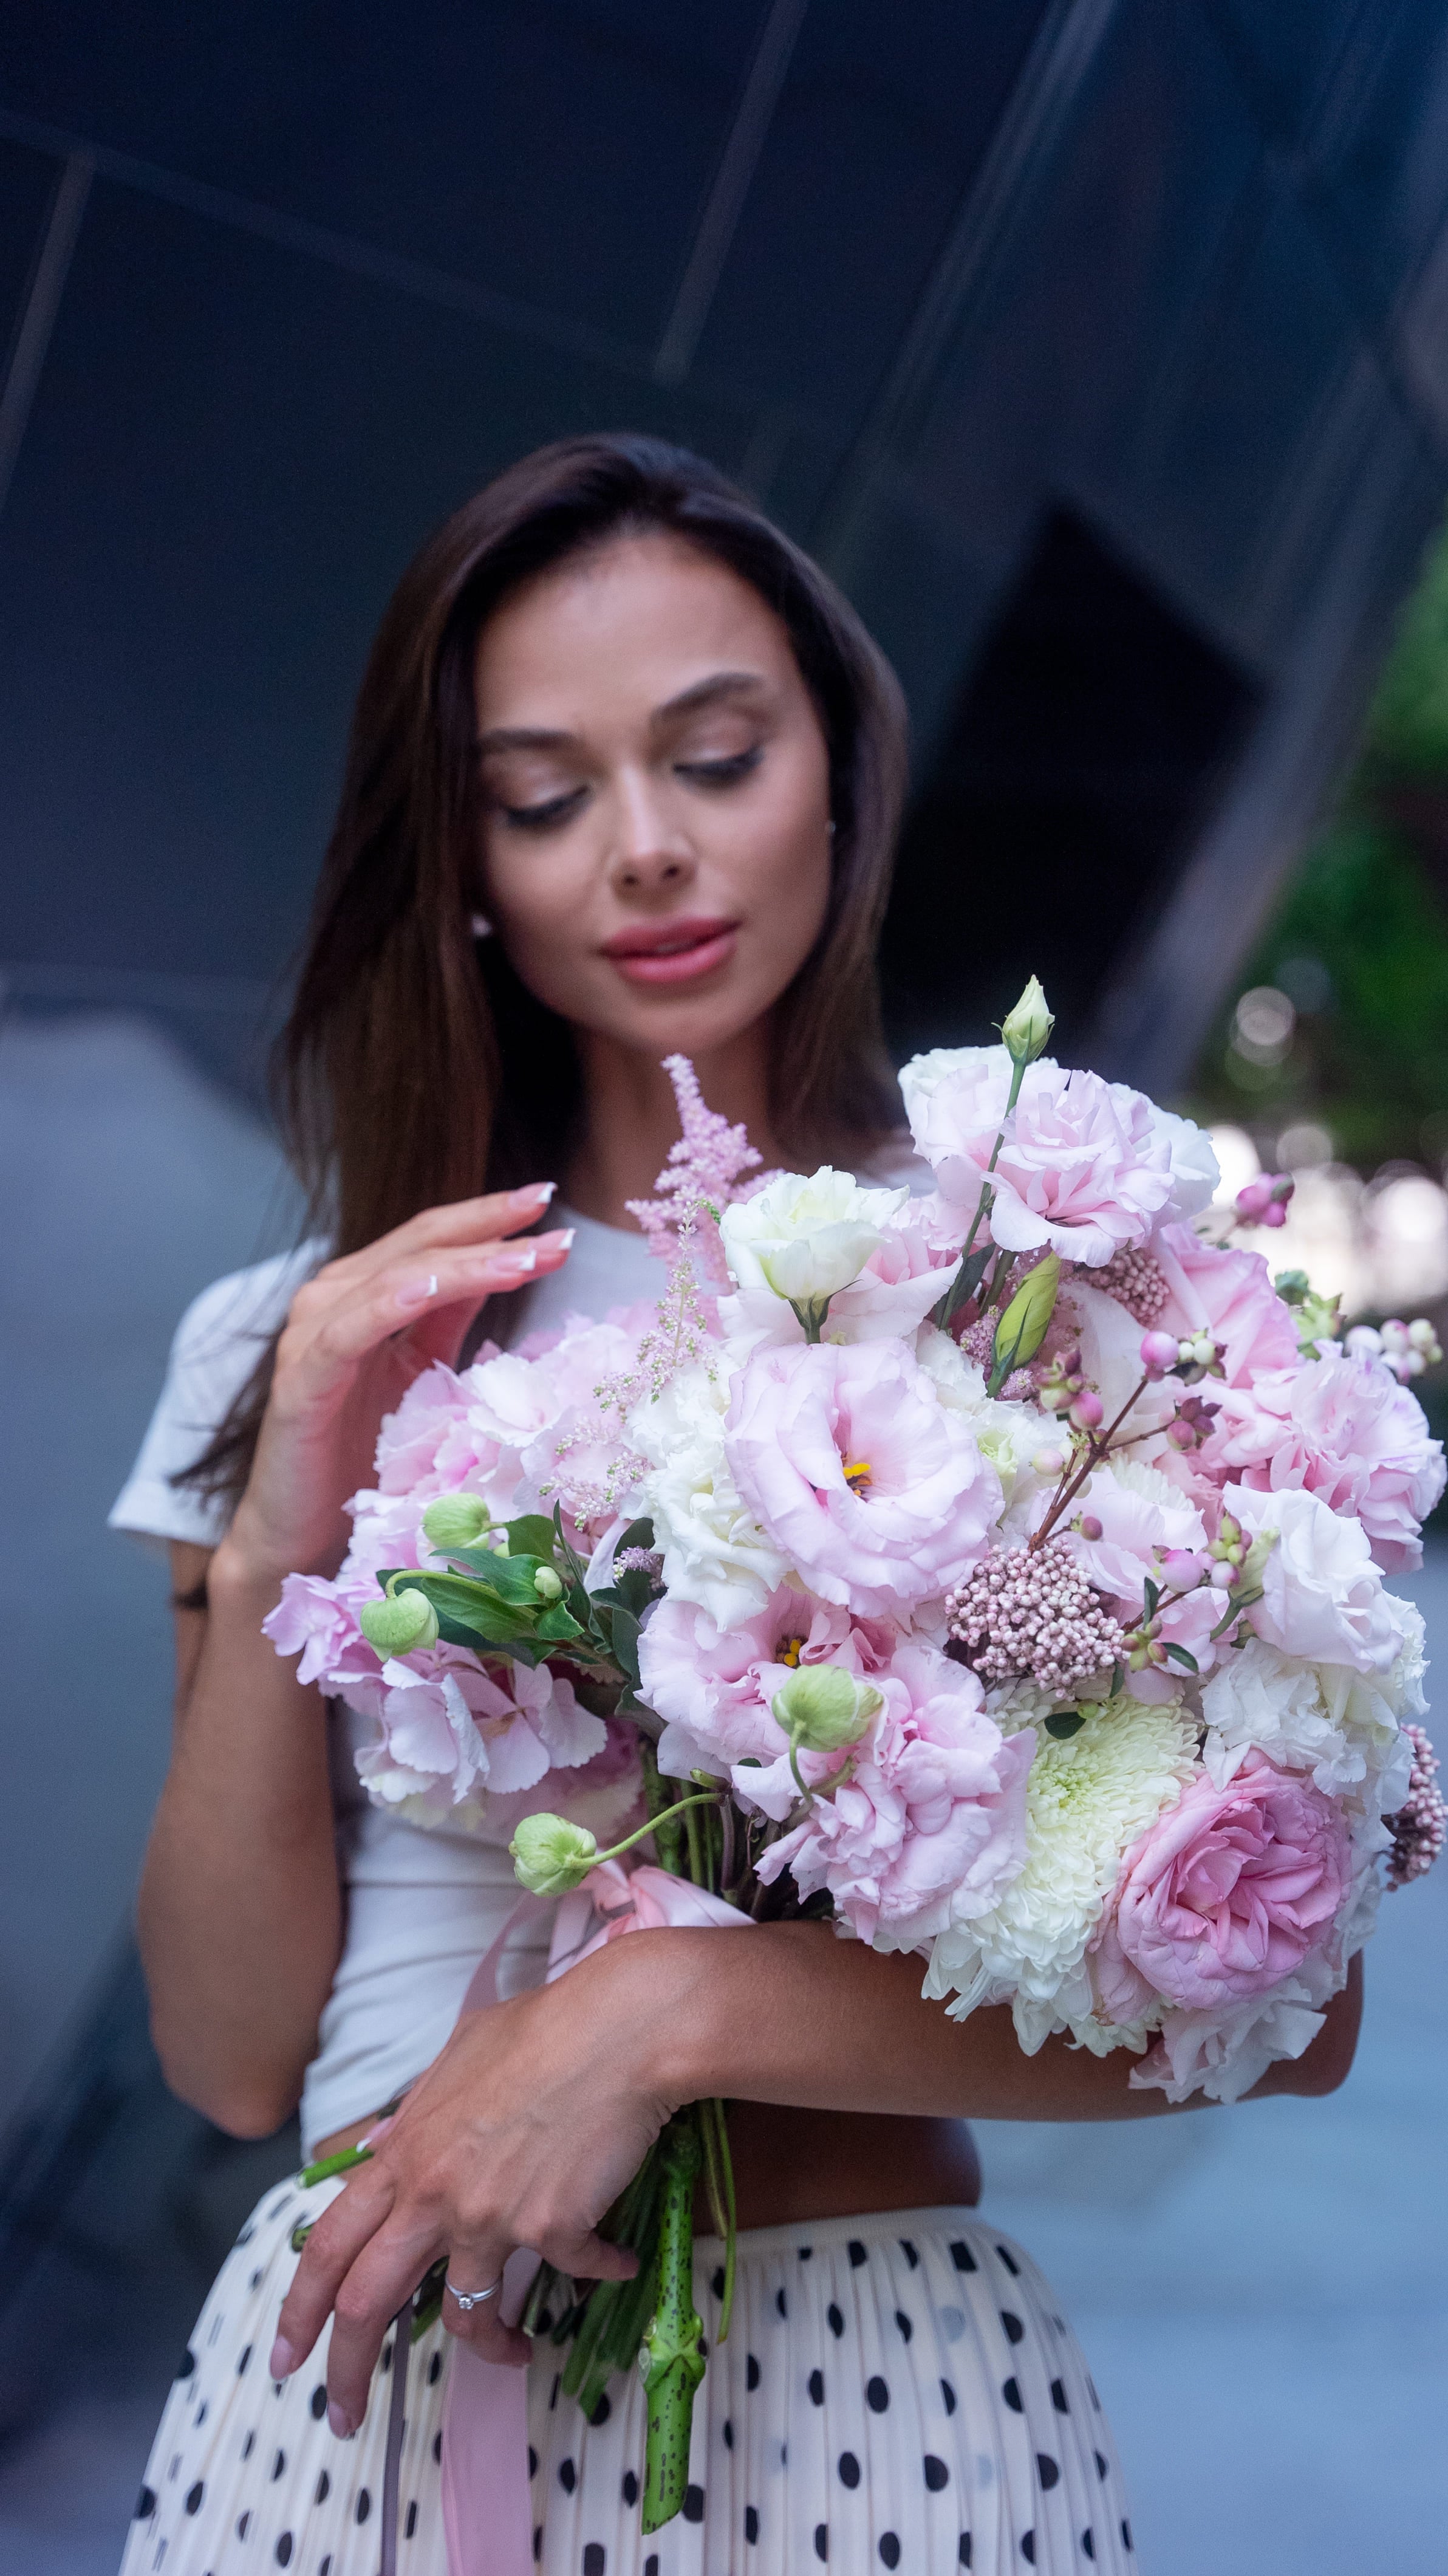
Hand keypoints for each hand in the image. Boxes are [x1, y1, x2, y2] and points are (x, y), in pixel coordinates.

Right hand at [221, 1183, 571, 1586]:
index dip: (489, 1217)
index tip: (550, 1200)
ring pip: (393, 1280)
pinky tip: (429, 1287)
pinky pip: (346, 1333)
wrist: (301, 1531)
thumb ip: (448, 1317)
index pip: (433, 1238)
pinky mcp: (299, 1383)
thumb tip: (505, 1262)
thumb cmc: (362, 1455)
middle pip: (419, 1246)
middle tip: (556, 1232)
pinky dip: (389, 1303)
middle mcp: (332, 1299)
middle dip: (491, 1232)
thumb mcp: (420, 1374)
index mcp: (364, 1292)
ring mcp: (310, 1337)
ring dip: (463, 1265)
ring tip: (524, 1258)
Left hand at [269, 1935, 680, 2425]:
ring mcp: (492, 2217)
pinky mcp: (553, 2231)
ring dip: (491, 2347)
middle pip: (367, 2304)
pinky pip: (573, 2272)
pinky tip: (616, 2261)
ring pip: (465, 2315)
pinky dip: (597, 2270)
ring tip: (514, 2352)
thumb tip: (387, 2143)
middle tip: (344, 2415)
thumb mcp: (460, 2057)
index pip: (329, 2245)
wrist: (622, 2030)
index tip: (285, 2357)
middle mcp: (436, 2194)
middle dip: (347, 2372)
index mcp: (407, 2153)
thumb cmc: (546, 2027)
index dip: (299, 2308)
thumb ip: (419, 2112)